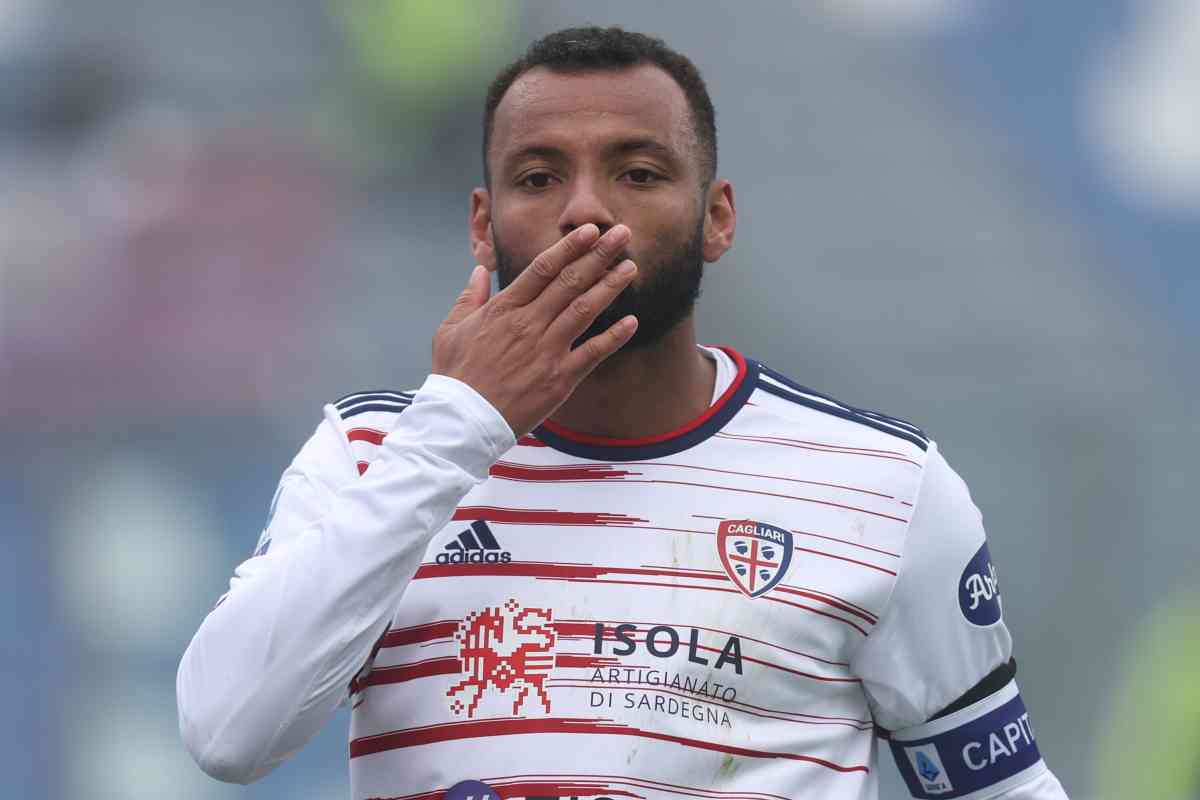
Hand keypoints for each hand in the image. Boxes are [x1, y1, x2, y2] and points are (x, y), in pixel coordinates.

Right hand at [432, 223, 638, 437]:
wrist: (463, 421)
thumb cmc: (456, 376)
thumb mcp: (450, 330)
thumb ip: (470, 298)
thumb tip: (479, 271)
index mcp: (504, 309)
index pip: (543, 268)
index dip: (570, 247)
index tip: (590, 231)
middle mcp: (528, 324)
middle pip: (570, 281)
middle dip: (599, 255)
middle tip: (622, 234)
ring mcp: (546, 351)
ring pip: (585, 310)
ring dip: (610, 286)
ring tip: (631, 267)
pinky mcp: (559, 379)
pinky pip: (592, 353)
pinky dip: (614, 337)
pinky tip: (632, 322)